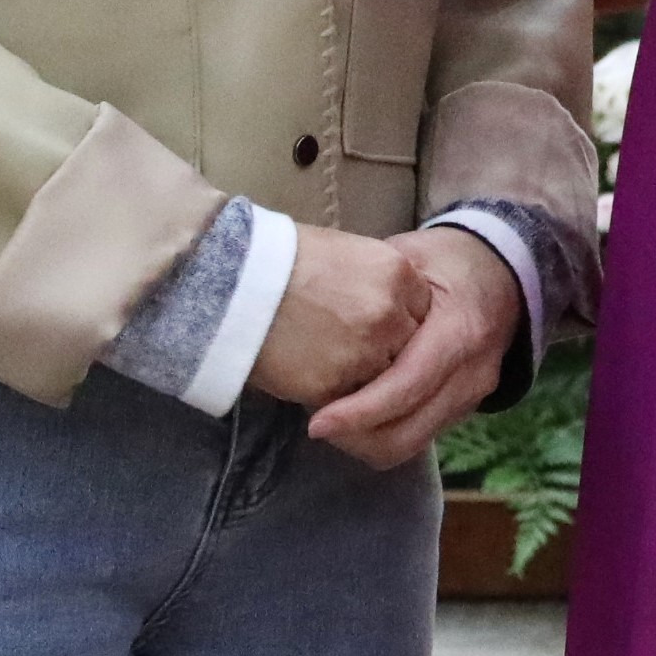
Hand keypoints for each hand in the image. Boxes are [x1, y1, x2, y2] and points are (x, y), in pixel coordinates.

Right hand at [246, 224, 429, 409]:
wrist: (234, 282)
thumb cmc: (284, 259)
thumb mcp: (347, 253)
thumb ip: (379, 282)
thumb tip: (390, 307)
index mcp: (399, 273)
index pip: (421, 311)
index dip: (399, 320)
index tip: (376, 323)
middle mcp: (391, 314)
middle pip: (407, 347)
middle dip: (386, 351)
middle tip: (351, 344)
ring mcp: (366, 353)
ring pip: (383, 379)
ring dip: (363, 376)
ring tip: (329, 359)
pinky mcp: (336, 387)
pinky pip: (350, 401)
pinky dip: (338, 396)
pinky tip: (312, 373)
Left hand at [308, 226, 523, 467]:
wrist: (504, 271)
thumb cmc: (448, 259)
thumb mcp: (410, 257)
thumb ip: (374, 288)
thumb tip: (322, 316)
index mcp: (460, 331)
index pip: (406, 387)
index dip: (360, 411)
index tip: (316, 422)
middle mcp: (472, 374)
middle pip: (407, 433)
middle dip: (356, 439)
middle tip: (316, 423)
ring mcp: (472, 396)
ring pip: (410, 445)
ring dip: (366, 442)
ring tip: (332, 420)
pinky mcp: (464, 409)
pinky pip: (418, 437)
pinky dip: (384, 435)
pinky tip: (360, 412)